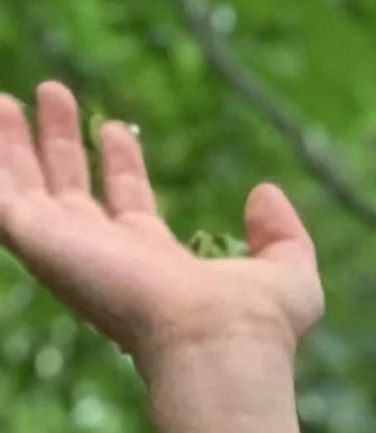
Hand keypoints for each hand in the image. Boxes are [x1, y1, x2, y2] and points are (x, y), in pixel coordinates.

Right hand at [0, 81, 320, 370]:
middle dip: (61, 142)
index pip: (128, 203)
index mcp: (155, 261)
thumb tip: (265, 192)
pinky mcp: (39, 243)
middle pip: (71, 189)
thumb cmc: (254, 322)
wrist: (212, 340)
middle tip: (51, 91)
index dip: (121, 163)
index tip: (114, 128)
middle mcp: (105, 257)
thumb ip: (283, 234)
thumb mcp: (289, 273)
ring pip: (26, 188)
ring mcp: (67, 251)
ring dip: (13, 143)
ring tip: (5, 97)